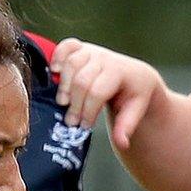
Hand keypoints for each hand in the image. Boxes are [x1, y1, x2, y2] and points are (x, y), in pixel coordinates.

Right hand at [50, 37, 165, 149]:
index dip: (88, 111)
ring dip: (64, 85)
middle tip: (72, 121)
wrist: (134, 76)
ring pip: (72, 63)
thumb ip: (126, 126)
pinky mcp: (82, 48)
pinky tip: (55, 71)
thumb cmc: (133, 95)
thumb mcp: (135, 111)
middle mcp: (106, 58)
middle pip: (82, 80)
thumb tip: (122, 143)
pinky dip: (58, 56)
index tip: (84, 126)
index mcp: (121, 72)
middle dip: (75, 103)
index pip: (98, 92)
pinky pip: (67, 46)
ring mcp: (93, 51)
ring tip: (63, 103)